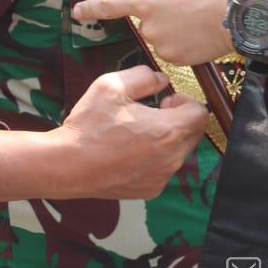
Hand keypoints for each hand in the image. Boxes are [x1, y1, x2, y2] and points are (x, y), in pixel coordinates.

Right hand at [47, 66, 209, 198]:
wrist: (66, 166)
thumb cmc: (89, 126)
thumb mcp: (112, 86)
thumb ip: (144, 77)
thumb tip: (162, 80)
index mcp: (168, 131)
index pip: (200, 113)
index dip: (186, 102)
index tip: (166, 101)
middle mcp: (172, 158)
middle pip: (194, 133)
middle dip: (180, 120)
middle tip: (154, 114)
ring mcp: (162, 177)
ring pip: (179, 152)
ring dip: (167, 140)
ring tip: (138, 133)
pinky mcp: (151, 190)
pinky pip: (164, 169)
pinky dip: (156, 159)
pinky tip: (130, 152)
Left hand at [73, 0, 252, 66]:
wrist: (240, 9)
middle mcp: (139, 2)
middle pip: (105, 7)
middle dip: (88, 9)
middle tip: (79, 11)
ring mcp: (150, 30)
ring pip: (150, 30)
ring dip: (163, 26)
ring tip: (193, 18)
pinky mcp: (165, 52)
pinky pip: (168, 47)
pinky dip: (179, 42)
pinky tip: (199, 33)